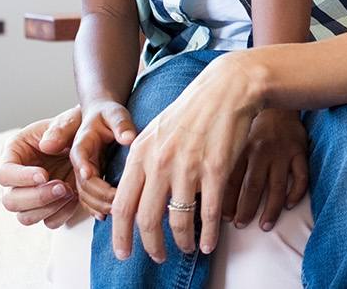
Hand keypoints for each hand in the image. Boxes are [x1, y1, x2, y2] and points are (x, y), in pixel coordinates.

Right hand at [0, 106, 85, 227]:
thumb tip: (45, 145)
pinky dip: (62, 214)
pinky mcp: (49, 207)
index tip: (44, 175)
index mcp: (14, 153)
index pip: (4, 173)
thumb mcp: (69, 121)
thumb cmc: (75, 128)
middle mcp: (17, 178)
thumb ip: (59, 129)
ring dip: (49, 208)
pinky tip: (75, 197)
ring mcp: (31, 196)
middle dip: (37, 197)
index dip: (21, 178)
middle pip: (10, 201)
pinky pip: (49, 222)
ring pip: (26, 217)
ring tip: (70, 190)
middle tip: (62, 186)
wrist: (93, 142)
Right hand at [71, 98, 137, 219]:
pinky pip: (87, 199)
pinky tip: (107, 216)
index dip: (83, 167)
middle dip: (98, 194)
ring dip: (98, 205)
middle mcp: (79, 161)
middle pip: (82, 182)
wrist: (102, 117)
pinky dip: (95, 208)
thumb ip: (121, 124)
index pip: (79, 156)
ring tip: (117, 211)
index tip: (90, 175)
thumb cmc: (108, 114)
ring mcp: (83, 173)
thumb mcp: (115, 113)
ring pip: (84, 195)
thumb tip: (129, 138)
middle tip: (117, 200)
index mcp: (82, 142)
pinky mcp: (89, 181)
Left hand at [111, 51, 264, 260]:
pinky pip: (209, 213)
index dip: (121, 235)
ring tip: (184, 248)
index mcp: (140, 154)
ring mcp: (188, 167)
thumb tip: (130, 196)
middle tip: (157, 256)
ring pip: (178, 221)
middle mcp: (160, 163)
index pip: (122, 205)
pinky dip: (209, 235)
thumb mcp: (153, 133)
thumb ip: (140, 163)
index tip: (123, 252)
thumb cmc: (189, 112)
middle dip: (151, 246)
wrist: (225, 89)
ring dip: (181, 242)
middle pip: (147, 220)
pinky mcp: (215, 170)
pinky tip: (209, 244)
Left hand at [220, 108, 308, 230]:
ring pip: (277, 186)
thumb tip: (202, 184)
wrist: (277, 101)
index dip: (226, 202)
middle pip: (253, 187)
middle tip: (240, 225)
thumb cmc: (251, 122)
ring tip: (265, 225)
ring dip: (270, 209)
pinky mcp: (300, 151)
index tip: (222, 218)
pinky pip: (301, 176)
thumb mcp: (233, 134)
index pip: (231, 181)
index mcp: (242, 148)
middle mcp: (262, 151)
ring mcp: (282, 152)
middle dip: (245, 210)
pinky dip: (297, 192)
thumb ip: (221, 156)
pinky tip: (290, 205)